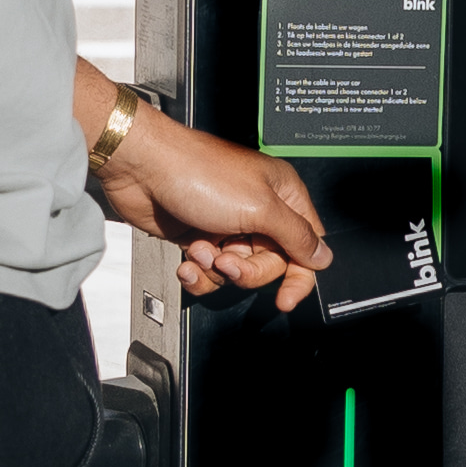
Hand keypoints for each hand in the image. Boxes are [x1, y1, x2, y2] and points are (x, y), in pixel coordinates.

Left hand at [91, 92, 332, 309]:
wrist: (142, 168)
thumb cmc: (198, 171)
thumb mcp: (260, 207)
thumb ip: (296, 236)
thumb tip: (323, 255)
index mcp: (282, 196)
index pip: (305, 246)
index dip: (299, 274)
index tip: (286, 298)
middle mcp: (257, 210)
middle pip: (270, 264)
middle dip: (247, 270)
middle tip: (228, 260)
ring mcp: (226, 225)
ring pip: (236, 271)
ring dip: (217, 270)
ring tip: (202, 251)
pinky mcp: (199, 237)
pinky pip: (208, 271)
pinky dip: (197, 271)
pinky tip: (188, 258)